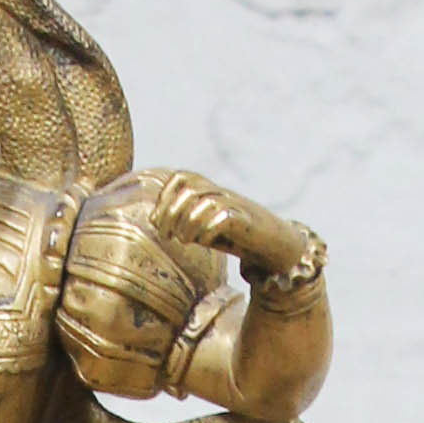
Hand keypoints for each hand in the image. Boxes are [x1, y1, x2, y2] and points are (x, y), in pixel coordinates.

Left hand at [150, 171, 316, 280]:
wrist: (271, 244)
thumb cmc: (233, 236)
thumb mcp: (201, 226)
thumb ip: (180, 219)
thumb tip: (152, 219)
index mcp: (209, 189)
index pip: (180, 177)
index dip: (164, 198)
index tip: (158, 223)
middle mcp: (220, 192)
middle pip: (188, 189)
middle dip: (171, 213)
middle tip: (168, 236)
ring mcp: (234, 204)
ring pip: (203, 203)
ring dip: (188, 224)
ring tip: (187, 241)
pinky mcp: (246, 220)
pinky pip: (222, 217)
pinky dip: (208, 230)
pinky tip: (205, 240)